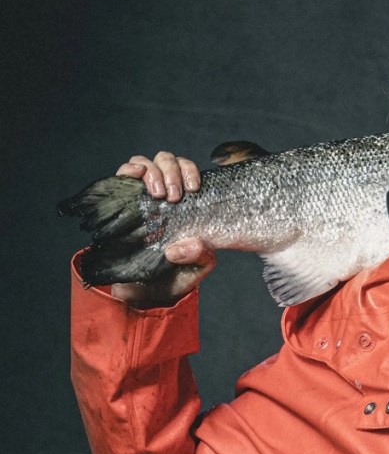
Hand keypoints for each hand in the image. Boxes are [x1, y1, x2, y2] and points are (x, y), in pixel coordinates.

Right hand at [110, 152, 213, 307]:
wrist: (146, 292)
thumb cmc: (176, 274)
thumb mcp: (198, 267)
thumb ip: (202, 255)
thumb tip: (189, 244)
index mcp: (187, 204)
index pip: (189, 171)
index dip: (190, 171)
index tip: (193, 188)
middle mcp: (165, 194)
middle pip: (168, 160)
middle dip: (172, 172)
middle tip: (173, 196)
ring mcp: (142, 195)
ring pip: (148, 162)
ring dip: (153, 171)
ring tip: (156, 194)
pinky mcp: (121, 200)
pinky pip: (123, 172)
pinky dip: (129, 168)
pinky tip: (134, 174)